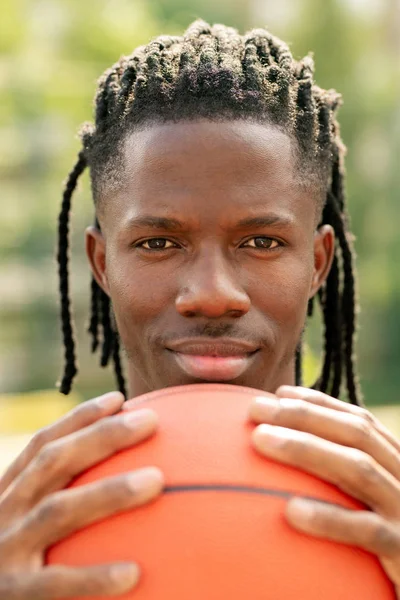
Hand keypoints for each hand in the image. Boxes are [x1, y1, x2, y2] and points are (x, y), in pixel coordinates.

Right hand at [0, 391, 163, 598]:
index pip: (42, 445)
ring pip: (58, 511)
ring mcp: (4, 552)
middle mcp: (3, 514)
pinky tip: (134, 573)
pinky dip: (93, 576)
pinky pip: (54, 585)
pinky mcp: (11, 595)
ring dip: (108, 492)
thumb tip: (135, 485)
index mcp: (7, 496)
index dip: (79, 419)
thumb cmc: (11, 571)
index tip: (119, 399)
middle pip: (54, 462)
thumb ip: (63, 510)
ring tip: (157, 479)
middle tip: (151, 420)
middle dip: (102, 435)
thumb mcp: (22, 534)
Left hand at [249, 385, 399, 596]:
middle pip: (355, 435)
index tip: (279, 394)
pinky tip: (290, 511)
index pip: (359, 421)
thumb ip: (337, 477)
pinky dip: (329, 518)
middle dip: (304, 415)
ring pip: (358, 470)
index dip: (320, 403)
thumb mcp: (367, 504)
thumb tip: (276, 449)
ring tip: (260, 440)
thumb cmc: (382, 547)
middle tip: (255, 409)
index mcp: (397, 464)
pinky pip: (367, 532)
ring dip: (306, 449)